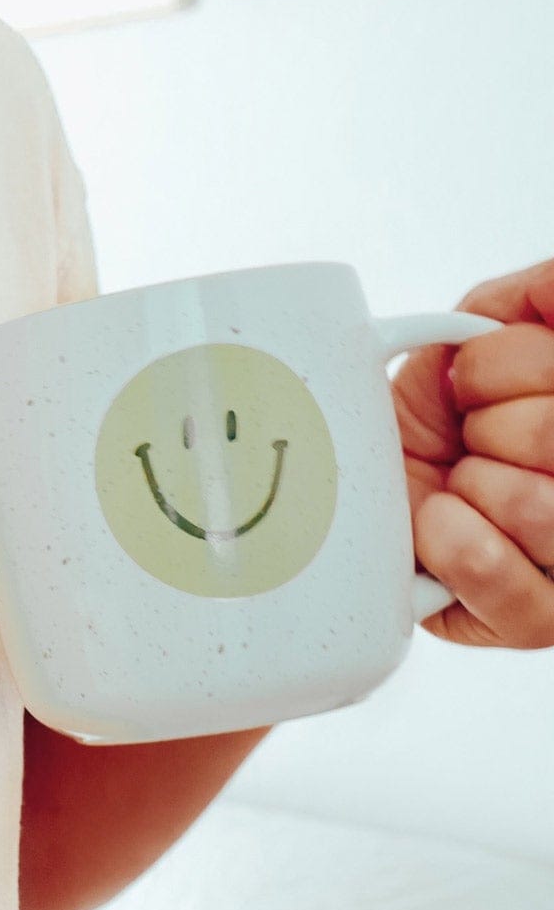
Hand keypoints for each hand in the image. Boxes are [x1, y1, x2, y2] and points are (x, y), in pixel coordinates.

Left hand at [392, 257, 553, 646]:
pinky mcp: (537, 622)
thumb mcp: (487, 337)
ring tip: (460, 487)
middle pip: (549, 434)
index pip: (548, 366)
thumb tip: (548, 287)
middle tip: (467, 441)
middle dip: (487, 425)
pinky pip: (516, 594)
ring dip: (476, 484)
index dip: (494, 369)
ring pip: (541, 506)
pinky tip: (442, 524)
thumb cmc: (440, 418)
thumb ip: (536, 300)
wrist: (374, 493)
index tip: (469, 386)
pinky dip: (464, 550)